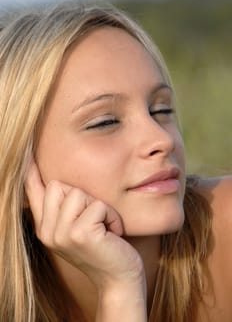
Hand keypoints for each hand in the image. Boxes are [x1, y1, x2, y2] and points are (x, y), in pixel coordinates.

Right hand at [24, 159, 143, 288]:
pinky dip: (112, 216)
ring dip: (101, 208)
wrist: (118, 278)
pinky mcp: (80, 234)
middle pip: (58, 185)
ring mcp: (61, 234)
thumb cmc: (103, 248)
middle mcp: (47, 231)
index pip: (32, 192)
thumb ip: (64, 208)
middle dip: (84, 197)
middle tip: (95, 219)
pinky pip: (98, 205)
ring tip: (105, 227)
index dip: (28, 171)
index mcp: (45, 227)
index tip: (26, 151)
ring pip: (78, 193)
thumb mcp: (78, 228)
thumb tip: (60, 182)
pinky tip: (113, 234)